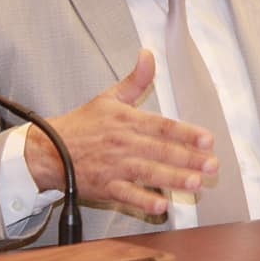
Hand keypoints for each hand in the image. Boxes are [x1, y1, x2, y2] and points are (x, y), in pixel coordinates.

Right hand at [24, 49, 217, 214]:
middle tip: (212, 165)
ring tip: (195, 183)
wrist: (47, 151)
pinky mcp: (105, 187)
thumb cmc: (82, 124)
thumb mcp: (108, 97)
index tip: (208, 139)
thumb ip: (135, 79)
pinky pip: (127, 196)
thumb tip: (149, 53)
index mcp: (127, 120)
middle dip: (189, 159)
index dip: (186, 133)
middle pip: (161, 151)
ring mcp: (114, 167)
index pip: (163, 127)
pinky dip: (143, 201)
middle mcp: (123, 143)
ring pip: (148, 173)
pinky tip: (162, 207)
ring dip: (173, 179)